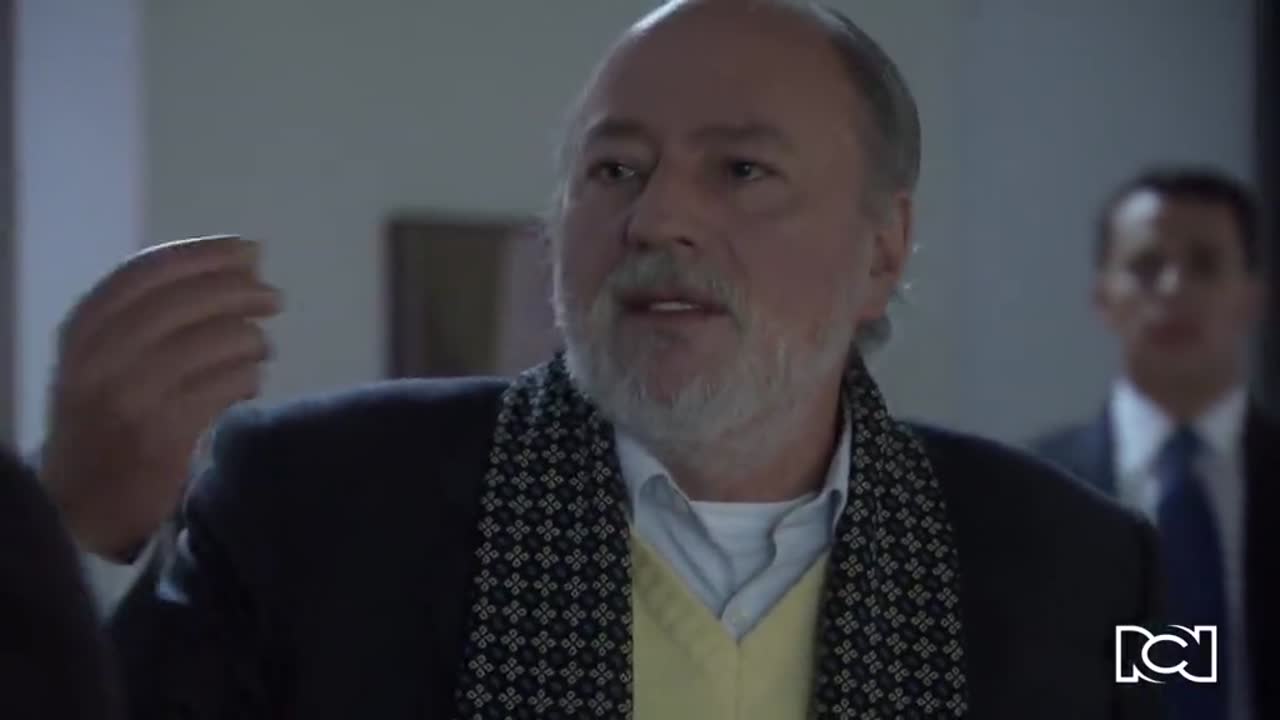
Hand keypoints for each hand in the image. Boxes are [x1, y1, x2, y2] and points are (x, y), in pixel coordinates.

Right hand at [41, 236, 280, 560]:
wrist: (81, 499)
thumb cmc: (109, 412)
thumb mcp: (109, 354)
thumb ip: (159, 309)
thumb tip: (244, 260)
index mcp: (85, 328)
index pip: (149, 271)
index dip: (205, 255)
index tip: (248, 249)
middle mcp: (100, 357)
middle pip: (186, 302)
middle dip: (239, 292)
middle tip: (274, 297)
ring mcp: (130, 397)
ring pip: (212, 342)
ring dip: (250, 340)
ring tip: (260, 348)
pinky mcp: (163, 436)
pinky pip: (225, 386)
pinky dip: (247, 378)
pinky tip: (251, 382)